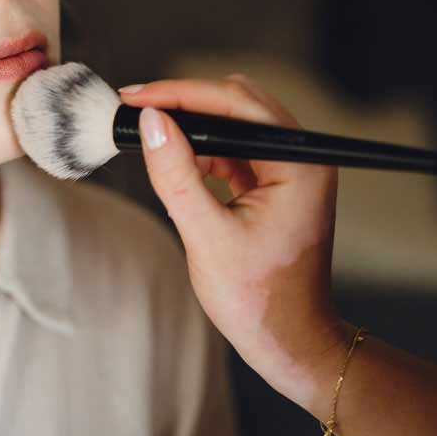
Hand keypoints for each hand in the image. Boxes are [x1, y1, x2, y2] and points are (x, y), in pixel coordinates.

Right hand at [120, 74, 350, 411]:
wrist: (288, 341)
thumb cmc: (258, 299)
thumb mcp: (205, 235)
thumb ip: (176, 174)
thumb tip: (149, 122)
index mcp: (299, 164)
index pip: (236, 104)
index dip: (181, 94)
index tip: (136, 98)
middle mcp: (302, 156)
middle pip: (236, 102)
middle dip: (183, 102)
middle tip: (134, 108)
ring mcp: (290, 168)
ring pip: (233, 121)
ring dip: (190, 123)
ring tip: (145, 132)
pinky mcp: (275, 181)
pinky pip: (234, 147)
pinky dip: (201, 146)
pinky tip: (173, 157)